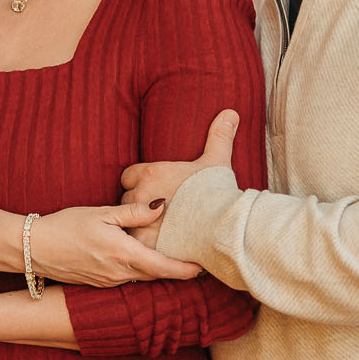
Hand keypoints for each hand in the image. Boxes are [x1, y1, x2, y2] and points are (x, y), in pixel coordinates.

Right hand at [27, 203, 202, 285]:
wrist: (35, 248)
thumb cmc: (66, 226)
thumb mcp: (101, 213)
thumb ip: (133, 212)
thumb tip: (162, 205)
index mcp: (122, 254)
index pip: (163, 267)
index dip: (186, 270)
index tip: (204, 267)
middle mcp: (119, 274)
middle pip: (157, 275)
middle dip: (179, 271)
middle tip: (201, 262)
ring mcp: (110, 282)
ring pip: (143, 278)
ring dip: (160, 271)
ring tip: (179, 259)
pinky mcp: (101, 283)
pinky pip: (129, 279)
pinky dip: (142, 272)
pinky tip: (147, 261)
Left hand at [119, 109, 240, 236]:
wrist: (222, 226)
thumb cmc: (217, 192)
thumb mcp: (218, 160)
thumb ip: (219, 136)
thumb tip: (230, 112)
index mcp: (150, 173)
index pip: (128, 176)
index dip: (140, 183)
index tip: (154, 190)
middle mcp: (140, 195)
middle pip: (127, 201)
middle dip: (138, 205)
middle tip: (157, 212)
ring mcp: (139, 221)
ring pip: (129, 224)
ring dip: (139, 226)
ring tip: (156, 232)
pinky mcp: (144, 244)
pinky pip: (135, 244)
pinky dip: (144, 246)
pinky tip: (157, 246)